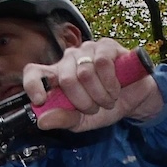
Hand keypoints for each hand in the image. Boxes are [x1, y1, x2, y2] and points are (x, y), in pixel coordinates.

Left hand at [25, 38, 162, 131]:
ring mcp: (86, 50)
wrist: (134, 100)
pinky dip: (111, 82)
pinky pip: (102, 63)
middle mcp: (68, 60)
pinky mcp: (105, 45)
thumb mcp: (82, 121)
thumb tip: (42, 121)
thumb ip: (63, 120)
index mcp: (57, 77)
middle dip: (83, 101)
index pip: (33, 72)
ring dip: (100, 94)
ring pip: (84, 72)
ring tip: (107, 99)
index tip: (40, 100)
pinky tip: (116, 87)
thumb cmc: (105, 108)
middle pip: (65, 78)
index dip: (32, 84)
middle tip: (95, 107)